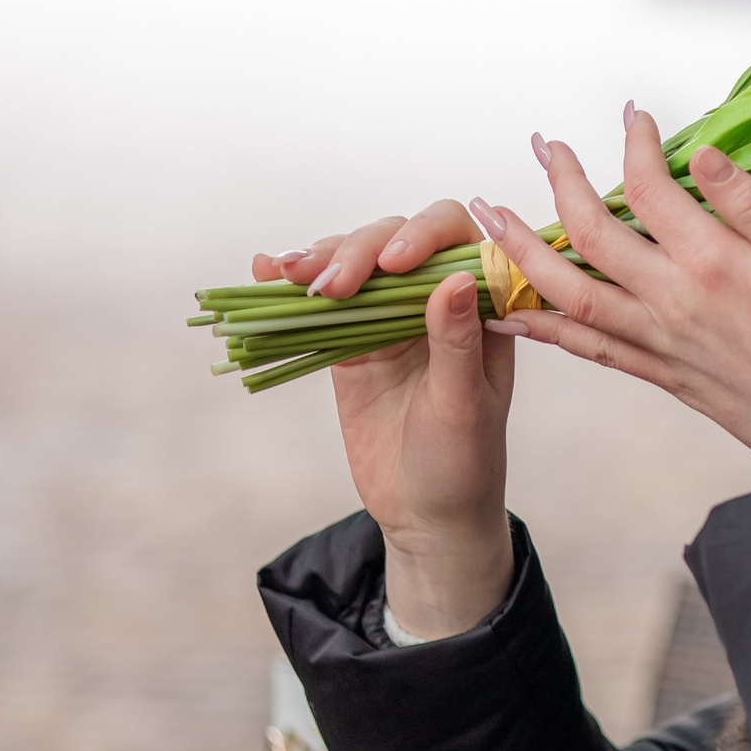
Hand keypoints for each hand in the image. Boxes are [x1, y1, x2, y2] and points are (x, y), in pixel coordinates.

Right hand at [253, 202, 513, 636]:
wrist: (426, 514)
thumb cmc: (463, 462)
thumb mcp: (463, 406)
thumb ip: (457, 342)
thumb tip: (456, 277)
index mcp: (483, 309)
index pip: (459, 242)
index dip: (424, 236)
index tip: (393, 264)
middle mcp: (438, 303)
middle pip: (397, 241)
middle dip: (359, 252)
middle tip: (331, 288)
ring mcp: (392, 320)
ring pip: (355, 264)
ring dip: (321, 260)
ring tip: (288, 275)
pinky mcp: (352, 343)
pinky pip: (322, 304)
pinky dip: (294, 285)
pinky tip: (267, 272)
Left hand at [473, 110, 750, 474]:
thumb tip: (704, 156)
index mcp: (714, 266)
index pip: (650, 190)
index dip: (634, 146)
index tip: (634, 118)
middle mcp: (672, 302)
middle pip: (590, 234)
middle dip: (561, 183)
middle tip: (545, 148)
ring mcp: (658, 341)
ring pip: (568, 292)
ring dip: (522, 250)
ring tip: (491, 218)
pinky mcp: (659, 373)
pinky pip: (584, 347)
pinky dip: (541, 326)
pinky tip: (511, 312)